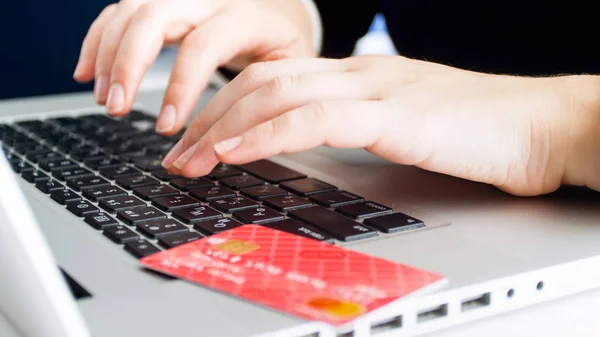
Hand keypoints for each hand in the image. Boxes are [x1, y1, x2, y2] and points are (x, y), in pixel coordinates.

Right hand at [73, 0, 314, 134]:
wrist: (281, 12)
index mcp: (246, 16)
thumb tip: (243, 140)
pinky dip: (98, 40)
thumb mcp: (290, 67)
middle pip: (155, 15)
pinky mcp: (165, 5)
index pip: (204, 45)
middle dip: (128, 63)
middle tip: (117, 109)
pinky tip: (88, 73)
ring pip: (131, 9)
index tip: (167, 127)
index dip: (180, 86)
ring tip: (106, 99)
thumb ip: (267, 93)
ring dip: (108, 54)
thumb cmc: (285, 45)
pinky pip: (121, 11)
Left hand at [161, 55, 599, 195]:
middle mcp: (357, 73)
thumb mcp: (400, 122)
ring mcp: (373, 88)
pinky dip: (265, 134)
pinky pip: (312, 118)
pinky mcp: (391, 113)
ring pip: (276, 94)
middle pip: (261, 83)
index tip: (197, 139)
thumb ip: (356, 125)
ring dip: (222, 128)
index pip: (273, 80)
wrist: (538, 124)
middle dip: (208, 118)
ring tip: (189, 158)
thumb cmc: (476, 130)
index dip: (226, 107)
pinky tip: (234, 151)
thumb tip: (315, 142)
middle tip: (176, 153)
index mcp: (358, 75)